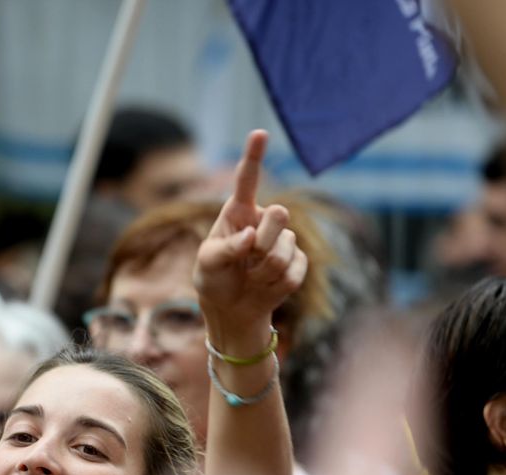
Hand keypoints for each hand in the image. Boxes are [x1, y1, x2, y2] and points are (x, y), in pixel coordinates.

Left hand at [193, 129, 308, 352]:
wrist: (232, 309)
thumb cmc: (214, 279)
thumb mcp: (208, 263)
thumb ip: (226, 248)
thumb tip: (251, 237)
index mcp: (239, 211)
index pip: (247, 179)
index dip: (254, 155)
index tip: (259, 133)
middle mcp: (264, 220)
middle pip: (279, 216)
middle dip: (262, 243)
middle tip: (246, 260)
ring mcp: (284, 240)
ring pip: (284, 250)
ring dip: (263, 271)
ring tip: (251, 277)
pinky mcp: (297, 263)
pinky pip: (293, 271)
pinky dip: (275, 285)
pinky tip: (265, 287)